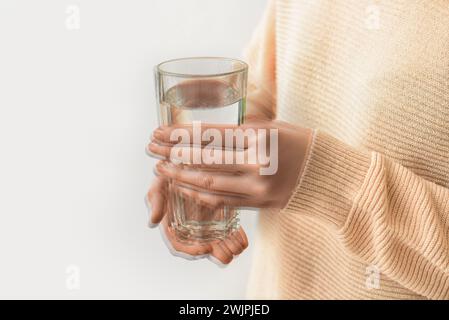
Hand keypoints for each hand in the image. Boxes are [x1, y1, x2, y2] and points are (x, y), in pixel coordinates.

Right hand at [144, 174, 248, 265]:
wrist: (192, 161)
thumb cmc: (173, 172)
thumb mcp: (161, 183)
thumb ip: (157, 201)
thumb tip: (153, 221)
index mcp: (174, 223)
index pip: (180, 244)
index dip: (192, 249)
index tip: (204, 249)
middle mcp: (190, 225)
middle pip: (203, 246)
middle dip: (215, 253)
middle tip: (226, 255)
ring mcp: (207, 221)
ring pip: (218, 241)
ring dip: (228, 247)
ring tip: (236, 249)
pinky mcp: (222, 214)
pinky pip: (230, 230)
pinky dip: (237, 237)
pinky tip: (243, 241)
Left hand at [148, 120, 312, 208]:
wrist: (328, 175)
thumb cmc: (301, 143)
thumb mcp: (274, 126)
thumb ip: (243, 130)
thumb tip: (212, 131)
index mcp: (261, 137)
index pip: (212, 134)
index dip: (182, 133)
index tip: (160, 131)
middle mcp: (258, 162)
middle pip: (205, 159)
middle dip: (174, 153)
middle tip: (151, 148)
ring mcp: (258, 186)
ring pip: (210, 184)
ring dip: (182, 177)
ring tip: (161, 169)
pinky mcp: (259, 203)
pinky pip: (223, 201)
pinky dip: (200, 195)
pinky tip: (183, 187)